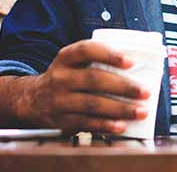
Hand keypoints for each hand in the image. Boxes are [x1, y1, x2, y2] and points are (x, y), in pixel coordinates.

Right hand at [20, 40, 149, 134]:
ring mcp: (59, 100)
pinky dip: (105, 125)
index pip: (86, 50)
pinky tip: (121, 125)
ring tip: (140, 111)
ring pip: (92, 104)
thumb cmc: (67, 75)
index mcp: (66, 57)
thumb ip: (97, 60)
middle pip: (94, 79)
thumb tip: (136, 65)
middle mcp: (60, 77)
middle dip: (123, 86)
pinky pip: (86, 123)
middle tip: (144, 91)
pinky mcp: (61, 120)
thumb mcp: (73, 62)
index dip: (109, 54)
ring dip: (120, 109)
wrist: (32, 98)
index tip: (130, 61)